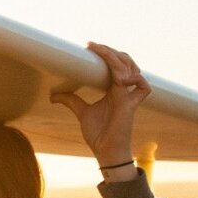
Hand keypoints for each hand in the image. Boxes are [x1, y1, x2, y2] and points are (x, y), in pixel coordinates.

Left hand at [50, 41, 150, 166]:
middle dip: (111, 52)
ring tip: (103, 55)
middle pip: (125, 62)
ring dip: (119, 60)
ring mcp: (128, 96)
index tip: (88, 46)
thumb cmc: (99, 134)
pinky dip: (135, 79)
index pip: (114, 64)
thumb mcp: (81, 112)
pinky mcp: (131, 106)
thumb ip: (71, 100)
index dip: (105, 53)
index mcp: (113, 89)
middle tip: (93, 46)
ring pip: (132, 69)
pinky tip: (120, 78)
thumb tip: (53, 94)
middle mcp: (122, 90)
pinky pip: (143, 87)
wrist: (105, 151)